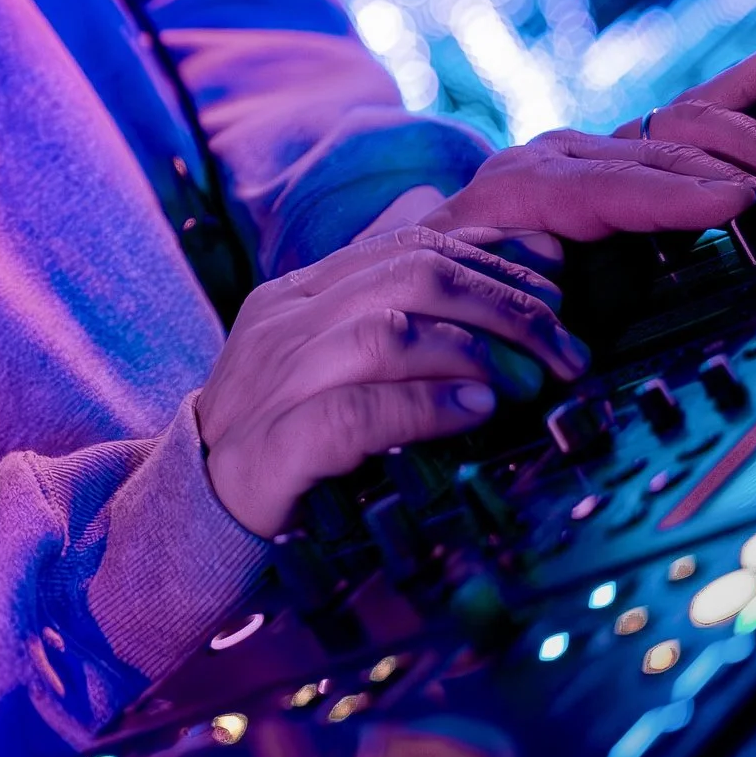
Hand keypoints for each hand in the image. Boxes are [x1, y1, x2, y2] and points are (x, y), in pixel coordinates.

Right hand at [194, 230, 584, 537]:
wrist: (190, 514)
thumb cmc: (280, 438)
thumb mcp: (327, 360)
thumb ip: (388, 308)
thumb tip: (467, 246)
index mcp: (298, 292)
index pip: (407, 242)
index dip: (492, 255)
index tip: (558, 285)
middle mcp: (283, 322)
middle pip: (410, 275)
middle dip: (505, 304)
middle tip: (565, 350)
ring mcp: (272, 381)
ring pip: (385, 331)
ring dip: (476, 351)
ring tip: (530, 382)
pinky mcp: (272, 448)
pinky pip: (354, 413)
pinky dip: (425, 406)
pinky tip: (476, 412)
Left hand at [419, 29, 755, 255]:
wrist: (415, 258)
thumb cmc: (440, 287)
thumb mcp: (458, 286)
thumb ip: (498, 284)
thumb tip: (543, 285)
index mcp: (521, 189)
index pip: (612, 187)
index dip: (677, 196)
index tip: (740, 205)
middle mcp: (562, 153)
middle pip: (667, 153)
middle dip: (747, 179)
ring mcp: (593, 145)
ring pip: (688, 130)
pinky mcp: (618, 148)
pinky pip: (689, 111)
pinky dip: (745, 84)